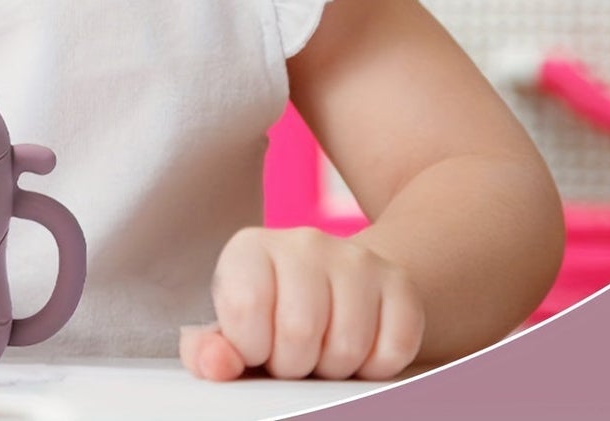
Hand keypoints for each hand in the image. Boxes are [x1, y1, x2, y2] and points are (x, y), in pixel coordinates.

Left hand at [180, 227, 424, 381]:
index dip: (252, 347)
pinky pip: (394, 349)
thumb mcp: (232, 329)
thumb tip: (214, 365)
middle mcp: (303, 241)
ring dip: (334, 368)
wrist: (335, 287)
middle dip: (294, 364)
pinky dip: (376, 366)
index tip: (257, 344)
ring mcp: (355, 258)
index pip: (244, 309)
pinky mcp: (398, 282)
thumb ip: (210, 350)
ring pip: (347, 346)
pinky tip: (359, 346)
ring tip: (322, 349)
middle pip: (298, 333)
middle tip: (293, 353)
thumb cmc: (273, 316)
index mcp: (251, 248)